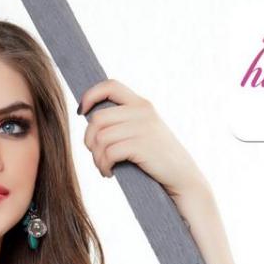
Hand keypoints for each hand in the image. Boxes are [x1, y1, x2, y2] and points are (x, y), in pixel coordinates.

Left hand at [78, 77, 207, 200]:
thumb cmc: (158, 158)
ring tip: (104, 167)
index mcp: (141, 104)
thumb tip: (92, 120)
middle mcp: (142, 111)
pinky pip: (108, 153)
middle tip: (97, 156)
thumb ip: (125, 121)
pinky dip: (103, 166)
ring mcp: (142, 128)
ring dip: (96, 158)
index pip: (110, 86)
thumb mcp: (144, 131)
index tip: (82, 112)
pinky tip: (109, 173)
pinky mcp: (141, 146)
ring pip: (100, 138)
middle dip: (89, 141)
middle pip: (97, 119)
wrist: (182, 177)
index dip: (90, 95)